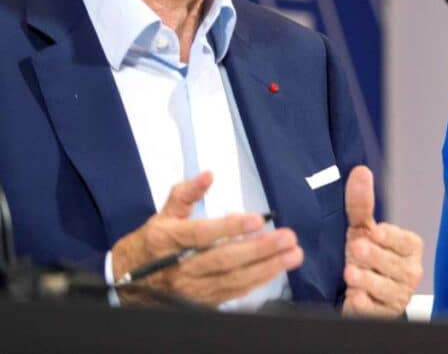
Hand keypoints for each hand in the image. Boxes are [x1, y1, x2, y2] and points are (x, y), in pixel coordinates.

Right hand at [111, 171, 302, 304]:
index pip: (203, 234)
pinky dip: (255, 283)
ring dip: (266, 268)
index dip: (231, 228)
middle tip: (287, 237)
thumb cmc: (150, 244)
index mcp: (169, 240)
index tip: (258, 220)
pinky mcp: (200, 301)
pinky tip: (275, 270)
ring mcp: (191, 288)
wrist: (127, 284)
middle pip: (224, 259)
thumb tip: (208, 175)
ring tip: (292, 255)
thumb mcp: (162, 214)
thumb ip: (186, 193)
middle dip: (259, 250)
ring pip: (232, 279)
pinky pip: (232, 293)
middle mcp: (180, 267)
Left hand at [340, 166, 422, 317]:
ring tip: (350, 274)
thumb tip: (361, 171)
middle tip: (357, 249)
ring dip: (368, 281)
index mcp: (410, 247)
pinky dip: (366, 306)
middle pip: (395, 265)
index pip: (404, 241)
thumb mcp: (362, 229)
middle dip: (375, 257)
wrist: (359, 292)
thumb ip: (362, 203)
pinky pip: (378, 311)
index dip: (390, 237)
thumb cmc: (367, 257)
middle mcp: (410, 271)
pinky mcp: (386, 314)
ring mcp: (399, 295)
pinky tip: (354, 298)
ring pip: (387, 288)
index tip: (375, 232)